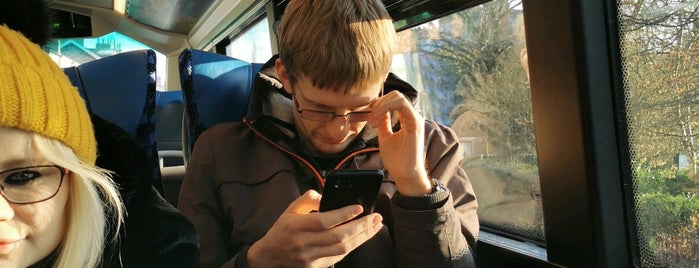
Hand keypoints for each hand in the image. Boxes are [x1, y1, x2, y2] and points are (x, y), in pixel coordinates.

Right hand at [247, 190, 383, 267]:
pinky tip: (362, 238)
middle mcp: (303, 243)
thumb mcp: (289, 210)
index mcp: (296, 226)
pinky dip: (352, 247)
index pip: (324, 221)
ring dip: (362, 238)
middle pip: (338, 236)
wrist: (269, 258)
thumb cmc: (282, 231)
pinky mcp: (314, 267)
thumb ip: (307, 199)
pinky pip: (338, 257)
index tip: (359, 208)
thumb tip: (325, 195)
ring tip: (375, 227)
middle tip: (376, 217)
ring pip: (342, 249)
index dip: (343, 214)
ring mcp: (309, 258)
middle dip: (361, 227)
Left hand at [369, 90, 431, 194]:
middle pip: (396, 95)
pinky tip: (377, 119)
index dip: (380, 102)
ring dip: (381, 105)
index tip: (369, 113)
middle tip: (370, 116)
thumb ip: (384, 122)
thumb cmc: (397, 159)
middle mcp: (413, 116)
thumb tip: (378, 111)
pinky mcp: (415, 124)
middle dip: (379, 102)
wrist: (404, 174)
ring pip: (398, 97)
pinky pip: (401, 105)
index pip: (394, 99)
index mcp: (407, 119)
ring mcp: (415, 119)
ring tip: (373, 120)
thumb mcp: (385, 136)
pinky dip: (386, 108)